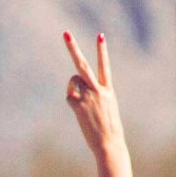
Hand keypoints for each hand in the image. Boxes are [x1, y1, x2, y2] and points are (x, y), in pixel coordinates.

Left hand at [61, 33, 126, 159]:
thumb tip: (76, 90)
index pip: (105, 66)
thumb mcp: (106, 107)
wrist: (109, 143)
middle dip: (74, 48)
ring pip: (73, 81)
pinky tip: (80, 112)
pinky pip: (69, 97)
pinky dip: (72, 102)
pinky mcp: (79, 106)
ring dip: (73, 86)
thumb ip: (95, 95)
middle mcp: (98, 90)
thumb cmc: (109, 128)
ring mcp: (88, 97)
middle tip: (65, 33)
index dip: (102, 50)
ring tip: (83, 103)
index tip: (100, 35)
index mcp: (108, 90)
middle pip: (83, 64)